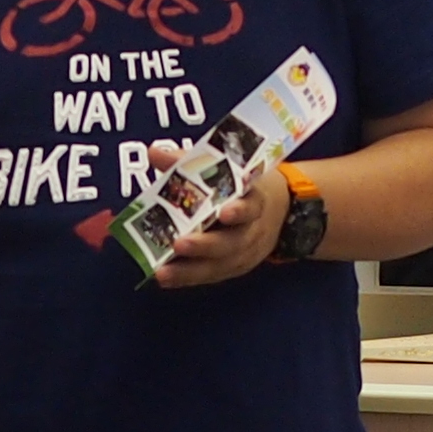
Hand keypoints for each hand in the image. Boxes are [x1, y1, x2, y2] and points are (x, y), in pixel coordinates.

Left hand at [150, 163, 283, 288]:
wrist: (278, 209)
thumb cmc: (240, 186)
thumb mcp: (223, 169)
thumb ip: (189, 163)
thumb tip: (154, 152)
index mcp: (253, 199)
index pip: (251, 205)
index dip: (240, 210)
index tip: (224, 211)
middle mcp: (252, 229)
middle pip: (233, 241)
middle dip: (206, 245)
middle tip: (179, 244)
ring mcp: (245, 252)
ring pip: (221, 264)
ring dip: (190, 270)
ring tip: (163, 273)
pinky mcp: (235, 267)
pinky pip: (212, 275)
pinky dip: (189, 278)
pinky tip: (167, 279)